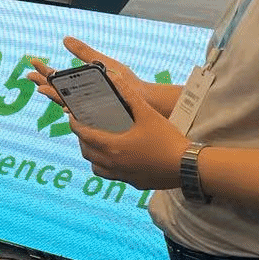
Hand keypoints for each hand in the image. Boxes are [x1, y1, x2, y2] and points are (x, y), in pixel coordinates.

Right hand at [29, 37, 176, 116]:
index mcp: (82, 84)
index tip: (33, 60)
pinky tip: (65, 106)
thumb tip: (65, 39)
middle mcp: (82, 96)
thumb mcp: (101, 62)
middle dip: (42, 81)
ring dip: (53, 94)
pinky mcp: (99, 113)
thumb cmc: (124, 83)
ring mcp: (89, 106)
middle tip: (28, 75)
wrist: (142, 98)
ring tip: (42, 89)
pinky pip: (82, 111)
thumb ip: (83, 52)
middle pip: (57, 89)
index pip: (58, 76)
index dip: (44, 70)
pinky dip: (73, 107)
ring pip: (65, 101)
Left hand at [29, 39, 189, 191]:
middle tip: (84, 127)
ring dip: (92, 155)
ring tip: (97, 143)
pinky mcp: (133, 183)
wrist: (186, 167)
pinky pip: (111, 176)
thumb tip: (113, 76)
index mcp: (113, 146)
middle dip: (81, 139)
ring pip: (96, 167)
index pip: (84, 135)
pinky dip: (106, 166)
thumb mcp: (147, 113)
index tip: (72, 117)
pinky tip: (116, 157)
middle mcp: (113, 164)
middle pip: (86, 152)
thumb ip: (128, 94)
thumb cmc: (166, 139)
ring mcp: (123, 175)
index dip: (75, 125)